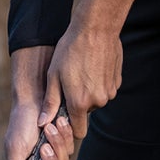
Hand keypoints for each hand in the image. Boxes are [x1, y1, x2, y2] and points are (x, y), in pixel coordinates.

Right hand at [4, 46, 73, 159]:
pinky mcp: (65, 144)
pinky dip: (65, 136)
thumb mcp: (14, 147)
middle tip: (44, 147)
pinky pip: (71, 148)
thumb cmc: (21, 123)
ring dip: (57, 145)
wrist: (35, 98)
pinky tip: (58, 122)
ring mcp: (55, 157)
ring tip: (49, 127)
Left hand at [42, 0, 131, 138]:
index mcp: (80, 102)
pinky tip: (92, 66)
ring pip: (96, 100)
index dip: (70, 125)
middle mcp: (98, 101)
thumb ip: (50, 102)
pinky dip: (99, 82)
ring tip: (81, 71)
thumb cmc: (70, 50)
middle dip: (78, 103)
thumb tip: (42, 123)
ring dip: (89, 92)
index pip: (78, 131)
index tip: (63, 113)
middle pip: (86, 113)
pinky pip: (105, 89)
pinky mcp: (117, 81)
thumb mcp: (54, 75)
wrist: (96, 28)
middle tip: (69, 83)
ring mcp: (110, 92)